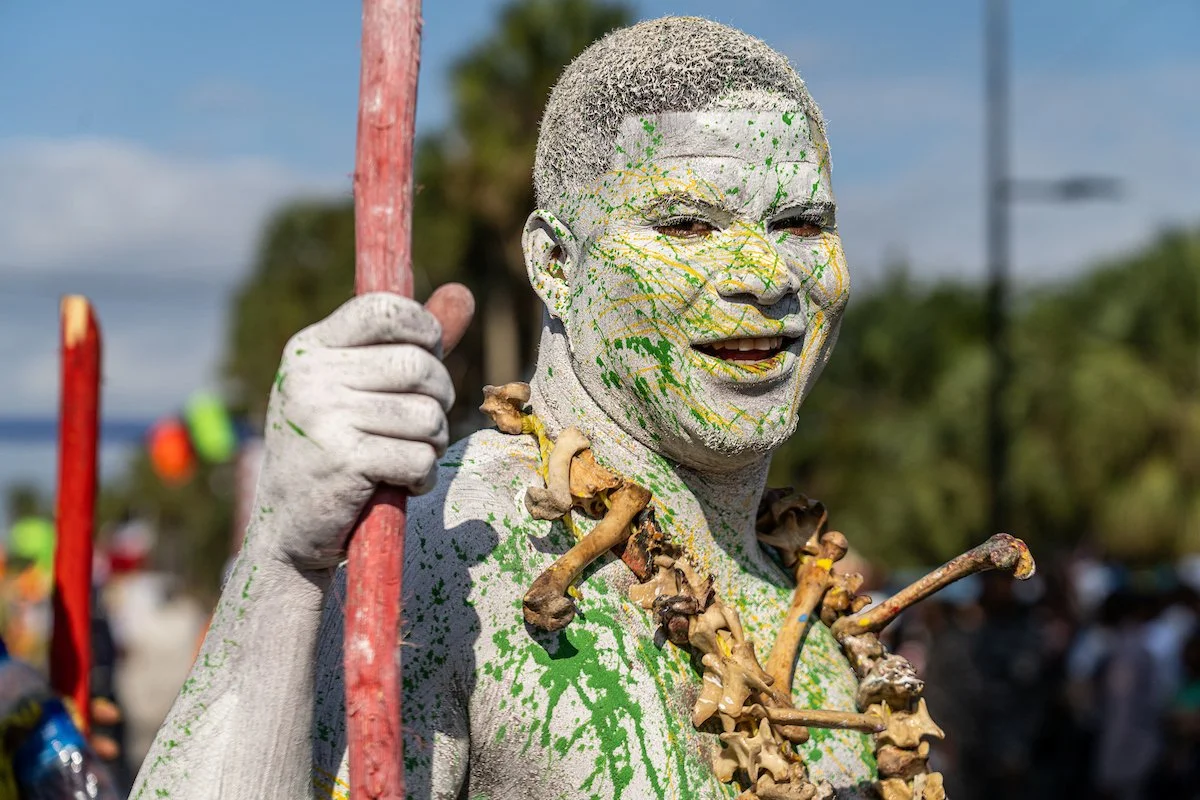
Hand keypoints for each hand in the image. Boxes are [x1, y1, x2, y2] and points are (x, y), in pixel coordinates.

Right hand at [251, 285, 473, 570]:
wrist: (289, 531)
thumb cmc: (333, 450)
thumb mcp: (356, 388)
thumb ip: (409, 342)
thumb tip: (463, 292)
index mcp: (309, 348)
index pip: (383, 308)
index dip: (424, 328)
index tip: (429, 354)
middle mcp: (310, 376)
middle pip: (419, 366)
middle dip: (439, 398)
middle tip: (423, 424)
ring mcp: (324, 417)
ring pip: (427, 415)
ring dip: (432, 443)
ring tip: (406, 456)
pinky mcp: (344, 460)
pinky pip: (420, 456)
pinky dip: (422, 476)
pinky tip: (400, 483)